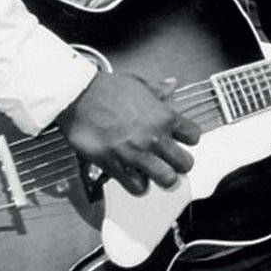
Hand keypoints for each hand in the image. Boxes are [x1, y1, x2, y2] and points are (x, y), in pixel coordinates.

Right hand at [55, 71, 198, 193]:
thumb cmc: (106, 89)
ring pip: (166, 179)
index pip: (194, 136)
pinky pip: (136, 186)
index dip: (189, 140)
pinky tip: (135, 179)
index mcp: (165, 117)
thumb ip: (158, 90)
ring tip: (156, 174)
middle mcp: (155, 138)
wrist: (76, 96)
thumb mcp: (139, 84)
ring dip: (163, 179)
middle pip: (185, 163)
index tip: (181, 141)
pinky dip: (138, 186)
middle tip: (172, 163)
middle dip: (180, 165)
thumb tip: (171, 84)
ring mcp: (136, 153)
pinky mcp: (115, 164)